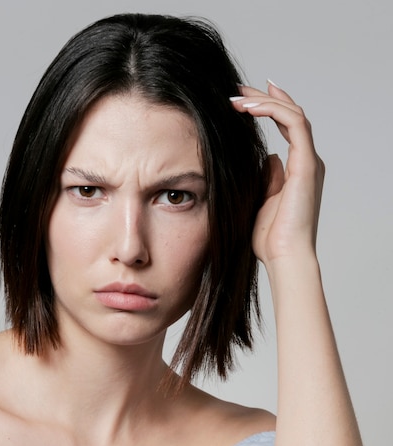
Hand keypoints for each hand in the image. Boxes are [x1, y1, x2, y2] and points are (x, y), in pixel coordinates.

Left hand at [231, 82, 324, 266]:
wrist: (284, 257)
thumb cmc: (271, 238)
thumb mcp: (261, 200)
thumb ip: (266, 178)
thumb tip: (268, 158)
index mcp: (298, 169)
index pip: (286, 126)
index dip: (267, 107)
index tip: (242, 99)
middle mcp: (307, 161)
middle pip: (290, 114)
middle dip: (263, 97)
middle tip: (236, 89)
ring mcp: (309, 162)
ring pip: (293, 114)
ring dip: (264, 101)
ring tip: (236, 98)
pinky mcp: (307, 165)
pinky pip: (293, 124)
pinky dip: (272, 111)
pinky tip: (248, 108)